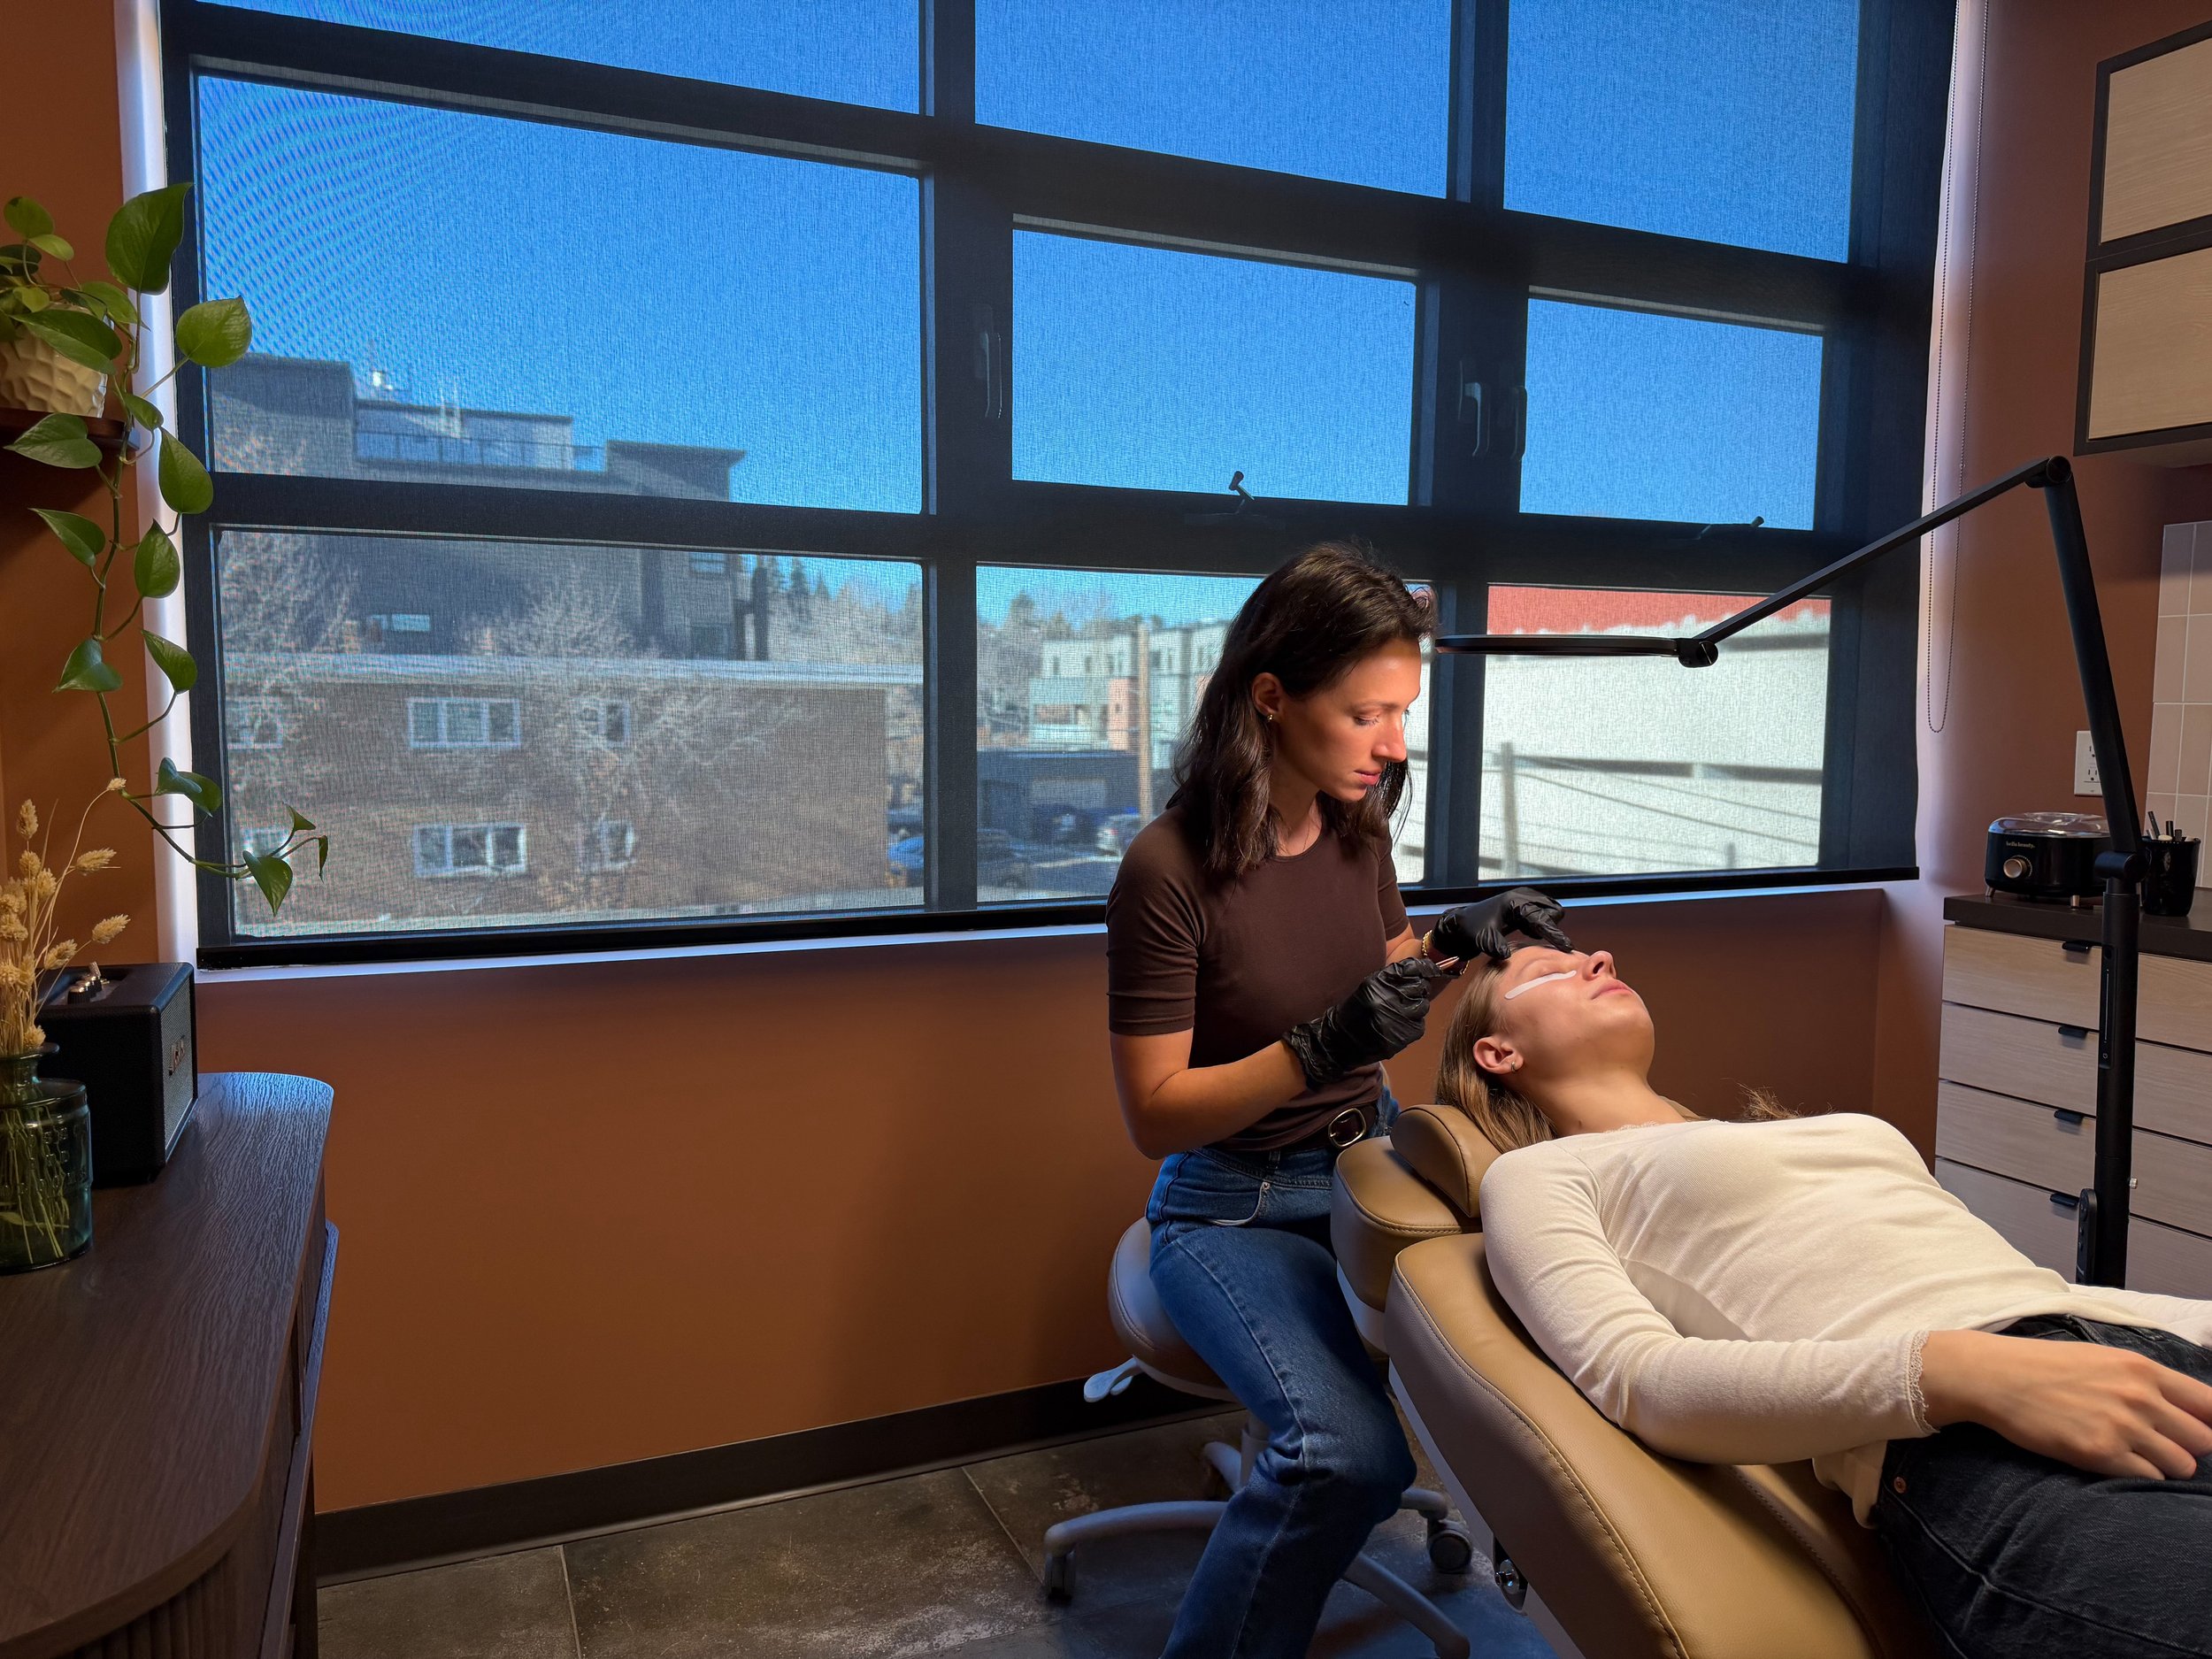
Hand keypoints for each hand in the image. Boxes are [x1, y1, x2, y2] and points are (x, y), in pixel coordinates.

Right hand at [1280, 958, 1454, 1088]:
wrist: (1339, 1042)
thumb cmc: (1353, 1012)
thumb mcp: (1368, 987)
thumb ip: (1391, 978)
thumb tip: (1419, 970)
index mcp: (1378, 982)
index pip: (1411, 968)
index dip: (1423, 968)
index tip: (1430, 969)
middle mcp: (1389, 997)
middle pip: (1420, 986)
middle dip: (1418, 989)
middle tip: (1408, 996)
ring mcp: (1397, 1017)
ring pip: (1423, 1006)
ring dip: (1416, 1008)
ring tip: (1401, 1012)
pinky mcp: (1403, 1036)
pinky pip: (1420, 1025)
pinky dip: (1413, 1024)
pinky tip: (1399, 1025)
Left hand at [1428, 887, 1571, 965]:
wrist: (1463, 923)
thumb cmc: (1472, 929)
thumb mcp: (1483, 939)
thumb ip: (1495, 946)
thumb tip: (1505, 956)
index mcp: (1514, 902)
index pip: (1541, 918)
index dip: (1554, 934)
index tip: (1566, 947)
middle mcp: (1522, 896)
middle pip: (1553, 910)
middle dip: (1550, 926)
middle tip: (1536, 938)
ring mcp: (1524, 898)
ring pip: (1550, 910)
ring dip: (1545, 923)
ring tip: (1528, 933)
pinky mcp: (1524, 903)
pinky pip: (1543, 912)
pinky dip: (1540, 923)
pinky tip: (1526, 930)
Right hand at [1920, 1329, 2211, 1478]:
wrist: (1997, 1377)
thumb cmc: (2047, 1366)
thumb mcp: (2103, 1359)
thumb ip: (2145, 1381)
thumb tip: (2185, 1409)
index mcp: (2142, 1369)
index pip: (2210, 1405)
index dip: (2209, 1423)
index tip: (2196, 1432)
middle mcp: (2140, 1397)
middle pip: (2203, 1440)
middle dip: (2188, 1447)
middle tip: (2160, 1445)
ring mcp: (2122, 1427)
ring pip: (2182, 1465)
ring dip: (2165, 1466)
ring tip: (2136, 1456)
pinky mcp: (2100, 1454)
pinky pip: (2148, 1479)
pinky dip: (2139, 1476)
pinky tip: (2115, 1463)